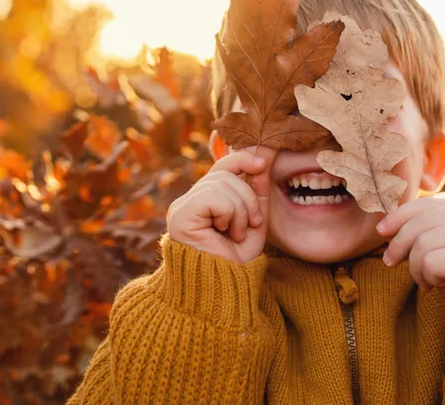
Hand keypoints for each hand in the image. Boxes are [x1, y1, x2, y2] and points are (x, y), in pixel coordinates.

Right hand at [167, 147, 275, 262]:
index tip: (263, 162)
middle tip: (252, 223)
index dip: (242, 159)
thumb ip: (256, 190)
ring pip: (221, 184)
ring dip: (240, 210)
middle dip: (248, 197)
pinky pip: (213, 196)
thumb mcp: (253, 219)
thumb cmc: (237, 259)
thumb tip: (262, 157)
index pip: (222, 166)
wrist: (223, 287)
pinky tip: (223, 232)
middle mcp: (189, 201)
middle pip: (225, 174)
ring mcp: (182, 207)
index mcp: (205, 200)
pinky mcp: (181, 215)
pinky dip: (228, 213)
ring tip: (236, 233)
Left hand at [376, 192, 444, 335]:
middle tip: (390, 262)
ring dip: (416, 268)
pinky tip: (439, 287)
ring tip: (427, 281)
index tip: (382, 232)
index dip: (400, 215)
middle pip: (421, 221)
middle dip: (399, 243)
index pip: (428, 203)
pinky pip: (431, 263)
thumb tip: (386, 225)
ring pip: (423, 243)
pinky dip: (427, 278)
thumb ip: (427, 231)